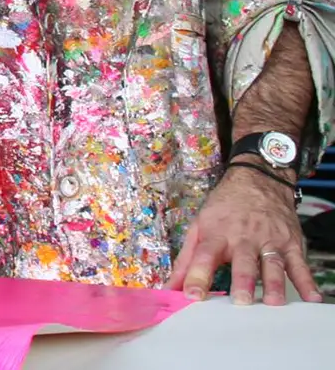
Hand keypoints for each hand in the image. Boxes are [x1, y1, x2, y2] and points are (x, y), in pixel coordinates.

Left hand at [168, 164, 320, 304]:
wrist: (257, 180)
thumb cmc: (224, 208)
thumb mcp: (200, 226)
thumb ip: (186, 259)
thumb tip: (171, 286)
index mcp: (217, 233)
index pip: (205, 256)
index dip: (198, 275)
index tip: (192, 295)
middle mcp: (243, 238)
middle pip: (243, 261)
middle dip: (242, 281)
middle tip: (241, 301)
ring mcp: (269, 240)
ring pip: (272, 264)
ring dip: (273, 284)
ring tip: (272, 302)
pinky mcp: (290, 243)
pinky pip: (300, 264)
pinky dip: (306, 281)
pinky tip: (311, 297)